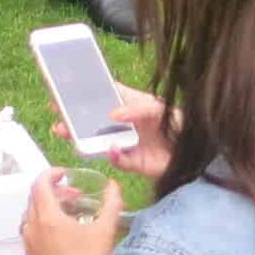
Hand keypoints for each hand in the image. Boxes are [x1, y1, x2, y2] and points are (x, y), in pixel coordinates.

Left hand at [20, 169, 123, 254]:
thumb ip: (111, 203)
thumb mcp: (105, 230)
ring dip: (48, 207)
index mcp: (47, 217)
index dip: (51, 174)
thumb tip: (113, 186)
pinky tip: (61, 234)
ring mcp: (29, 244)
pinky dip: (43, 224)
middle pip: (36, 198)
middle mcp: (33, 228)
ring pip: (32, 214)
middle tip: (74, 196)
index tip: (64, 175)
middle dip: (54, 191)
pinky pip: (31, 231)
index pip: (40, 184)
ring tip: (68, 214)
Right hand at [50, 84, 174, 181]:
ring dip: (83, 139)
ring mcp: (126, 143)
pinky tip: (112, 150)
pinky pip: (118, 161)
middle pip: (93, 121)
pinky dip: (114, 156)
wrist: (198, 151)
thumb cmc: (178, 120)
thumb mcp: (158, 107)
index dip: (82, 95)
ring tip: (68, 134)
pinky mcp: (133, 163)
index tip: (61, 92)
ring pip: (98, 142)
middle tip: (57, 118)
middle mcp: (122, 124)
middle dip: (73, 120)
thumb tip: (112, 114)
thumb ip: (137, 109)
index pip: (100, 97)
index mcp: (127, 104)